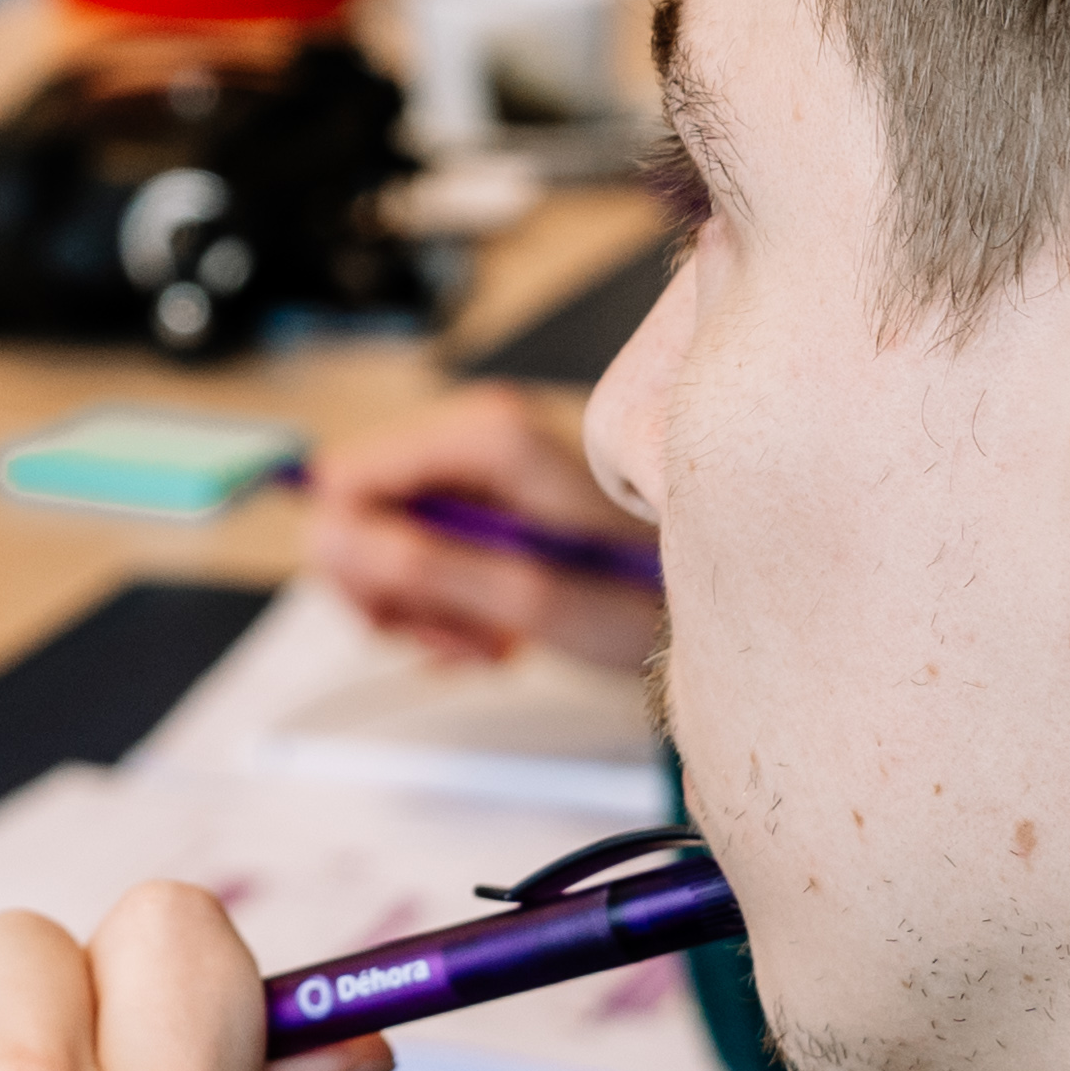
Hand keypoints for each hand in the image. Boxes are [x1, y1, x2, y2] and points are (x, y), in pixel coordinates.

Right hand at [311, 381, 667, 672]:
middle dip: (394, 590)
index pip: (343, 482)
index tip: (402, 619)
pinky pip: (439, 537)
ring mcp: (494, 458)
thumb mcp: (536, 597)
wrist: (739, 582)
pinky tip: (499, 618)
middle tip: (456, 639)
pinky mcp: (507, 487)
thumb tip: (330, 542)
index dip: (355, 564)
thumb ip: (427, 567)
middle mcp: (482, 430)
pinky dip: (453, 590)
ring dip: (426, 600)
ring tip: (489, 637)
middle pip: (364, 508)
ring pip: (397, 530)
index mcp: (485, 437)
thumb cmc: (656, 588)